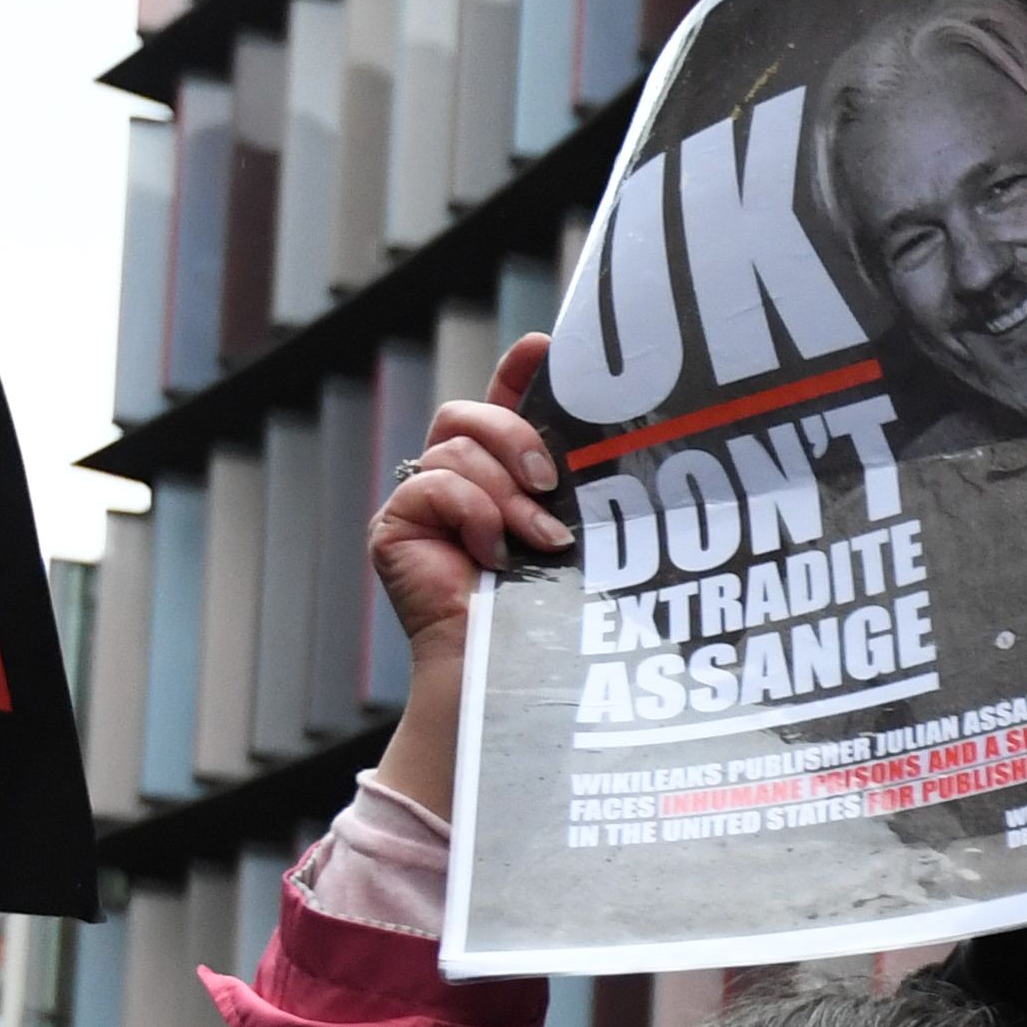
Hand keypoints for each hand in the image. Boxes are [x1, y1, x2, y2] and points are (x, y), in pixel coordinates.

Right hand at [368, 333, 557, 812]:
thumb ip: (587, 489)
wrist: (517, 678)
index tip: (546, 347)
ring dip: (503, 492)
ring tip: (537, 540)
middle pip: (467, 414)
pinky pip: (430, 483)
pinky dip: (471, 513)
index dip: (518, 372)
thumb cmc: (563, 617)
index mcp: (501, 480)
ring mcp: (420, 505)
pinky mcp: (394, 528)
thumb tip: (632, 438)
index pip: (502, 405)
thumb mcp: (586, 535)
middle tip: (550, 480)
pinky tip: (494, 554)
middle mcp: (455, 484)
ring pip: (453, 446)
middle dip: (513, 435)